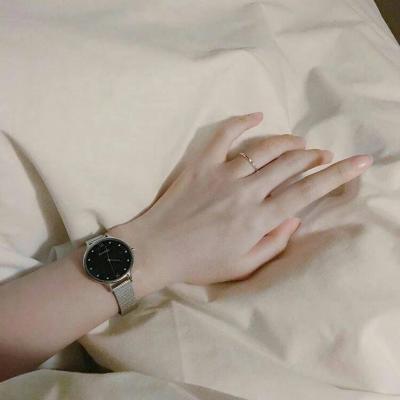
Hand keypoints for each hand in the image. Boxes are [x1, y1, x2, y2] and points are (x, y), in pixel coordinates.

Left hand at [109, 112, 372, 291]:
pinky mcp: (201, 164)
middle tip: (322, 155)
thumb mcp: (242, 266)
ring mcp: (222, 174)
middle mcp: (246, 192)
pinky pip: (223, 135)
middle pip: (290, 165)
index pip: (307, 193)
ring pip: (264, 149)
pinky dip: (240, 122)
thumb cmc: (198, 263)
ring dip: (287, 142)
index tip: (358, 161)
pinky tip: (256, 116)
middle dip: (313, 158)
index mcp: (258, 219)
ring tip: (300, 143)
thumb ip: (273, 243)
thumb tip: (294, 218)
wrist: (155, 250)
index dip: (337, 176)